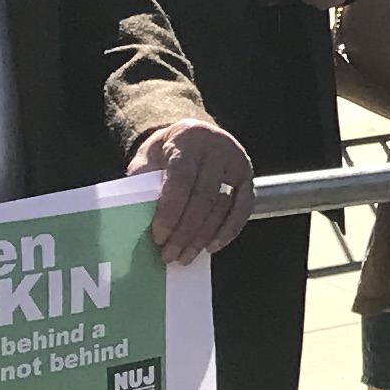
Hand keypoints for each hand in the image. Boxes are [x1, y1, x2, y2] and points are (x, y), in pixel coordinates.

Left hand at [132, 117, 258, 263]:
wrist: (195, 133)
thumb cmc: (167, 151)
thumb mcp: (149, 157)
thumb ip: (144, 180)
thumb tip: (140, 217)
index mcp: (187, 139)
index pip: (182, 179)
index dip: (170, 211)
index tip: (158, 237)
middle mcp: (217, 148)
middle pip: (203, 198)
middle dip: (185, 231)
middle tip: (169, 255)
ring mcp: (236, 161)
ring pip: (223, 206)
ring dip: (203, 237)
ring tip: (186, 256)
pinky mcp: (248, 175)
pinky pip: (243, 208)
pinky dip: (229, 230)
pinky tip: (212, 246)